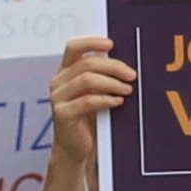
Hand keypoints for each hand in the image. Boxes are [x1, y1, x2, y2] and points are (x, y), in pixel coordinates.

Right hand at [47, 36, 131, 161]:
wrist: (75, 148)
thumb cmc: (88, 119)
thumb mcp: (94, 93)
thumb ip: (101, 76)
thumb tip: (125, 63)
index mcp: (65, 72)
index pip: (73, 47)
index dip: (92, 42)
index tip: (112, 44)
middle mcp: (58, 82)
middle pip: (86, 63)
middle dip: (113, 66)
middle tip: (131, 75)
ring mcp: (58, 98)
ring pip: (86, 80)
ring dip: (111, 83)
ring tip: (128, 89)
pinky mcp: (62, 114)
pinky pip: (87, 101)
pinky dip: (106, 99)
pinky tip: (118, 101)